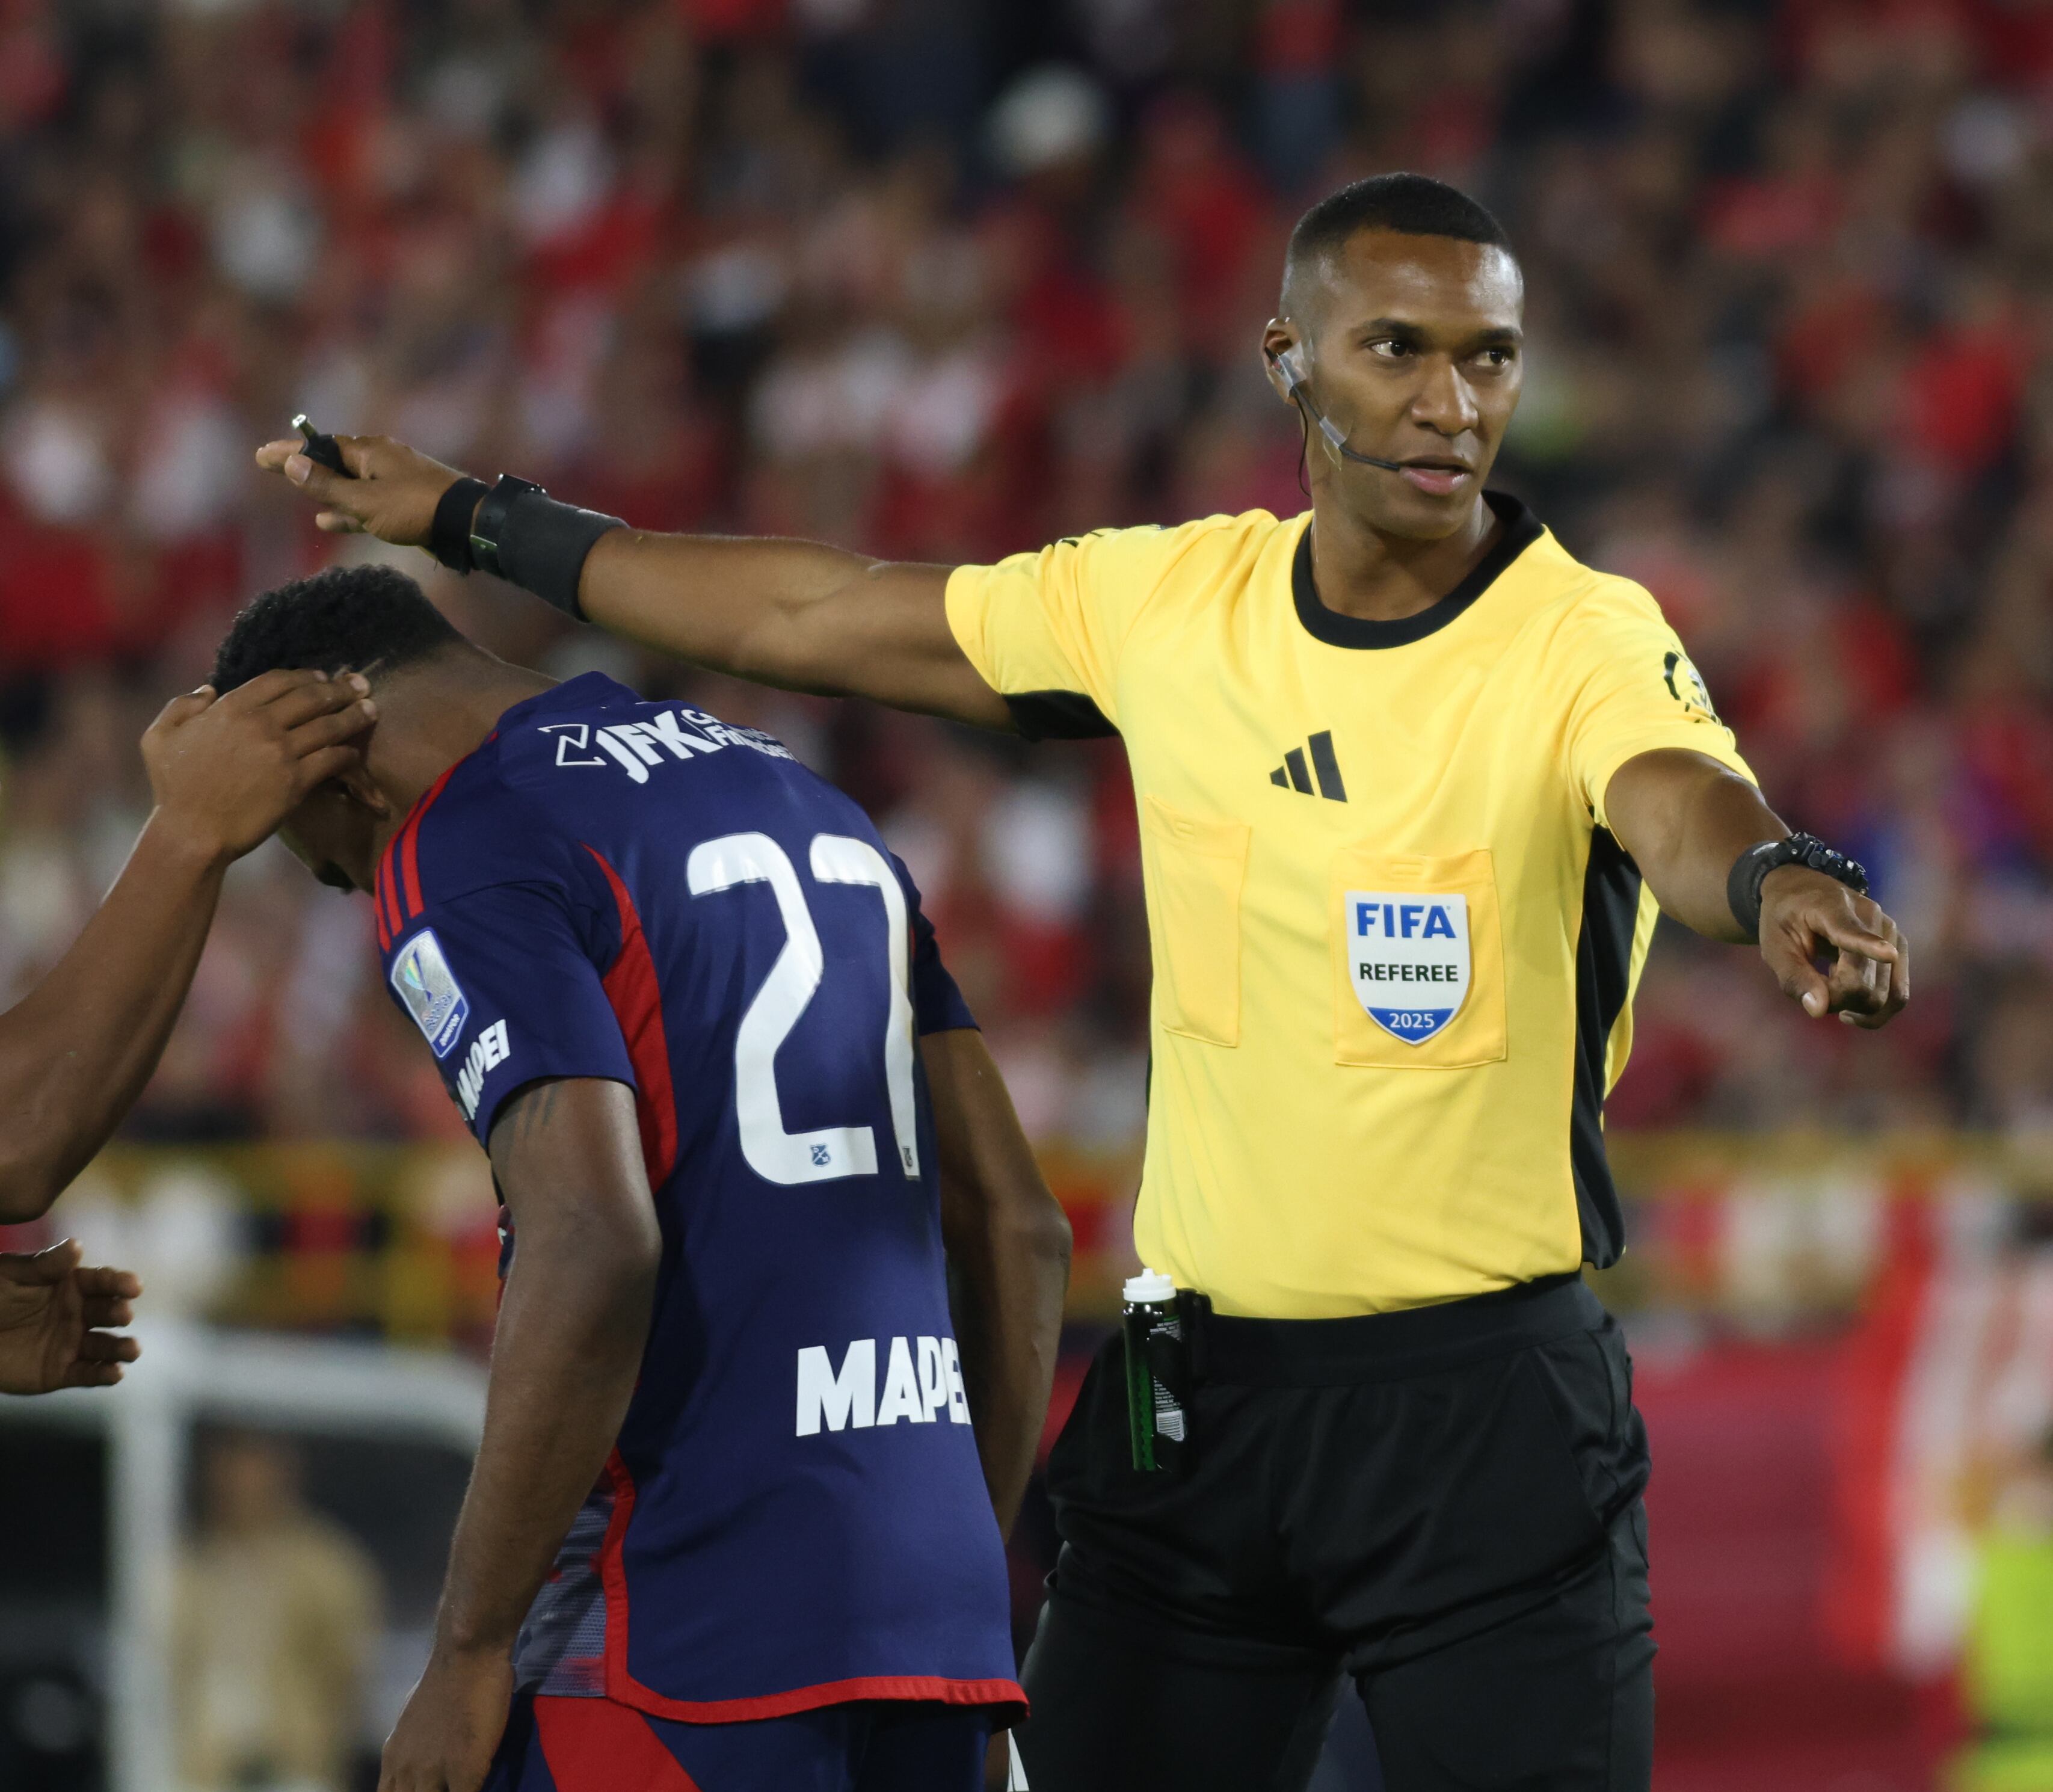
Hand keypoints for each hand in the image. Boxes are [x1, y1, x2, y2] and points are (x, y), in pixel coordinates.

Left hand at [0, 1240, 140, 1394]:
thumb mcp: (12, 1275)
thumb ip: (46, 1264)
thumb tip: (77, 1244)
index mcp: (71, 1286)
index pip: (101, 1282)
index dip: (119, 1282)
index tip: (134, 1286)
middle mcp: (79, 1314)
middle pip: (108, 1313)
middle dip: (119, 1313)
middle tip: (123, 1314)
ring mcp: (72, 1344)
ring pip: (105, 1346)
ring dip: (121, 1348)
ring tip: (133, 1350)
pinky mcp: (61, 1372)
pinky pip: (87, 1374)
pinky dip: (103, 1375)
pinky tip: (115, 1373)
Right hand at [143, 670, 376, 864]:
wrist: (192, 832)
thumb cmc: (173, 788)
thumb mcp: (158, 737)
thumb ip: (182, 707)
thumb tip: (209, 690)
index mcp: (230, 708)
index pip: (279, 680)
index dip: (305, 676)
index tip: (322, 677)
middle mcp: (260, 724)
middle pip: (311, 697)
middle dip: (340, 689)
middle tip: (361, 684)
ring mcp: (281, 753)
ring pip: (329, 726)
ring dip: (354, 715)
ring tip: (371, 710)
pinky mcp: (297, 782)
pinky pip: (332, 760)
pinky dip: (348, 753)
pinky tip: (355, 751)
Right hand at [255, 433, 468, 548]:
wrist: (467, 524)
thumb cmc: (416, 508)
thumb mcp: (365, 500)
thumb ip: (328, 486)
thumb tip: (292, 464)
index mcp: (370, 451)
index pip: (320, 447)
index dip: (290, 452)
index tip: (262, 456)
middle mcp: (381, 460)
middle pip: (334, 463)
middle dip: (304, 467)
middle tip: (272, 466)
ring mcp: (395, 481)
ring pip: (351, 485)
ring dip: (325, 490)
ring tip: (299, 496)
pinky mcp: (406, 504)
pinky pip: (368, 503)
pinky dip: (347, 510)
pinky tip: (328, 520)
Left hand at [379, 1642, 512, 1791]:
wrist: (467, 1655)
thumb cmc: (446, 1677)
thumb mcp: (413, 1719)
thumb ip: (413, 1746)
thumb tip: (420, 1757)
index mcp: (393, 1758)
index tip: (423, 1786)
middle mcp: (405, 1770)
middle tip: (441, 1785)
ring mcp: (433, 1773)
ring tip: (461, 1784)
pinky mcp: (464, 1771)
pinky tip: (482, 1784)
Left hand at [1758, 866, 1909, 1028]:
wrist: (1804, 890)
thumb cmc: (1784, 919)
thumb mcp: (1775, 947)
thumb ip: (1794, 977)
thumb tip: (1819, 1010)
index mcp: (1832, 908)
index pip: (1852, 932)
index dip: (1870, 946)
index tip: (1888, 954)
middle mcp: (1872, 918)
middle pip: (1865, 985)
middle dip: (1837, 1000)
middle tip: (1812, 987)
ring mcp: (1892, 933)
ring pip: (1885, 995)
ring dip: (1854, 1005)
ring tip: (1829, 984)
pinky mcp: (1901, 948)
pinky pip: (1898, 994)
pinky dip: (1873, 1008)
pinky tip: (1848, 1002)